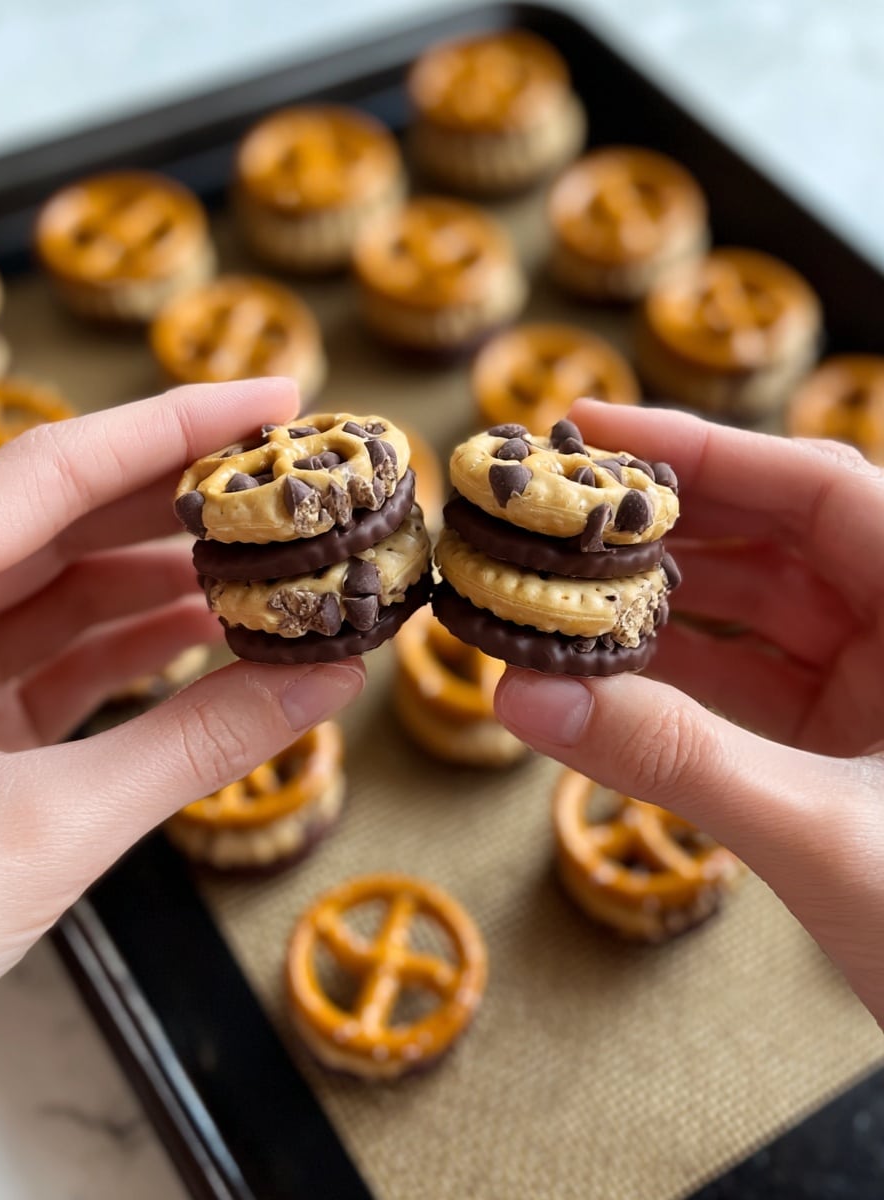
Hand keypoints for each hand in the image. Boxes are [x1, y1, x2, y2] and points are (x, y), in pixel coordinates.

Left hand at [0, 379, 364, 1032]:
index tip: (278, 401)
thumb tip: (328, 682)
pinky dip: (135, 650)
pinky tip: (215, 638)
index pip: (51, 470)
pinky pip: (55, 658)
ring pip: (63, 589)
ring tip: (276, 569)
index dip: (173, 427)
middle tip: (291, 485)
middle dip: (183, 504)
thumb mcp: (42, 830)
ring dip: (170, 582)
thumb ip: (192, 748)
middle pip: (63, 519)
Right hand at [496, 399, 883, 1024]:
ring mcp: (879, 690)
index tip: (591, 427)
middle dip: (661, 524)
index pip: (820, 490)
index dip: (704, 450)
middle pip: (775, 539)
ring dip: (655, 602)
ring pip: (752, 612)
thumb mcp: (819, 833)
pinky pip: (744, 684)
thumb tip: (523, 700)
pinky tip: (596, 670)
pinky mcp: (845, 745)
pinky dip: (672, 676)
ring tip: (553, 586)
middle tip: (550, 508)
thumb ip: (673, 761)